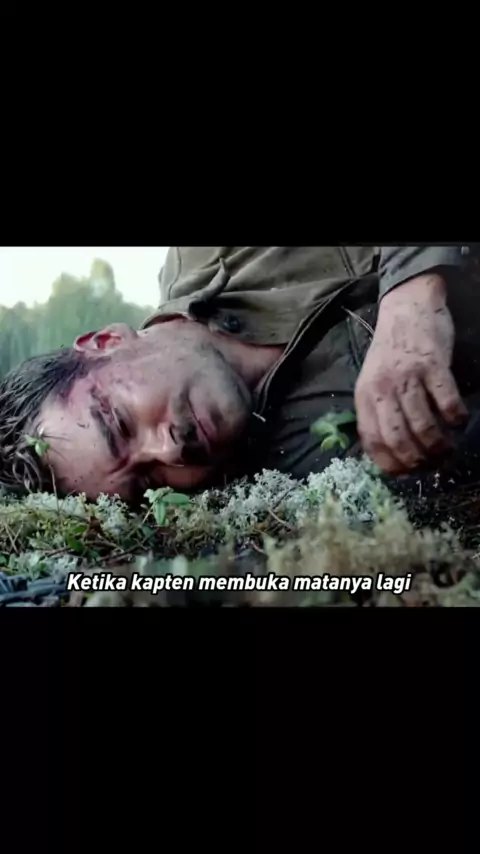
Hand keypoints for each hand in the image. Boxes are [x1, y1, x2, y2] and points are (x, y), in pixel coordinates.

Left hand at [354, 273, 468, 473]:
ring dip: (438, 445)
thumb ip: (378, 410)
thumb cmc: (391, 350)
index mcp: (365, 396)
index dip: (390, 464)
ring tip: (447, 448)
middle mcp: (382, 389)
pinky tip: (459, 420)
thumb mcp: (373, 381)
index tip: (405, 473)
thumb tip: (390, 450)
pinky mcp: (432, 365)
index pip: (372, 441)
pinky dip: (456, 418)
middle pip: (397, 438)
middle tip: (430, 464)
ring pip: (422, 426)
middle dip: (416, 460)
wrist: (406, 308)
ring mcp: (407, 377)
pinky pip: (446, 402)